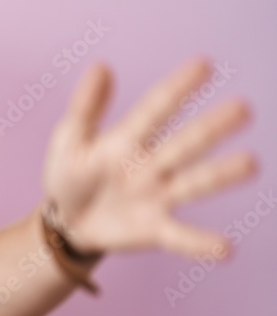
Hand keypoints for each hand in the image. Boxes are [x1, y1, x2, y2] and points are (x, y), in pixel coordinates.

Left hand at [40, 56, 256, 259]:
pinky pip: (180, 236)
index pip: (156, 110)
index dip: (177, 89)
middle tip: (242, 109)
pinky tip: (224, 250)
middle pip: (184, 143)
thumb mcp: (70, 141)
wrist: (65, 223)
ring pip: (192, 183)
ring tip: (250, 164)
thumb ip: (85, 108)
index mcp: (129, 139)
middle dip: (211, 128)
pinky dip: (200, 243)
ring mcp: (157, 197)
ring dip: (219, 175)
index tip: (204, 65)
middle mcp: (152, 165)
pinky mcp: (154, 229)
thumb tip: (100, 65)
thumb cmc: (72, 175)